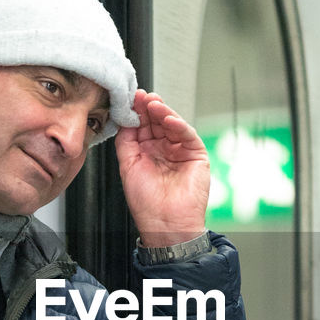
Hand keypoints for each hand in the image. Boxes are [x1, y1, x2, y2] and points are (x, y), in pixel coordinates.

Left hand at [114, 89, 209, 245]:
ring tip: (151, 103)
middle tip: (140, 96)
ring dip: (162, 111)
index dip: (136, 112)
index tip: (128, 99)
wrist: (164, 223)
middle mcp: (163, 148)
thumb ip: (126, 141)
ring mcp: (180, 150)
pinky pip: (187, 134)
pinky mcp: (196, 154)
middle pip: (156, 120)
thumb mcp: (127, 166)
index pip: (142, 125)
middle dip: (148, 107)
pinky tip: (167, 118)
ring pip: (171, 123)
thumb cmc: (146, 203)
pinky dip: (177, 124)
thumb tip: (124, 118)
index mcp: (147, 151)